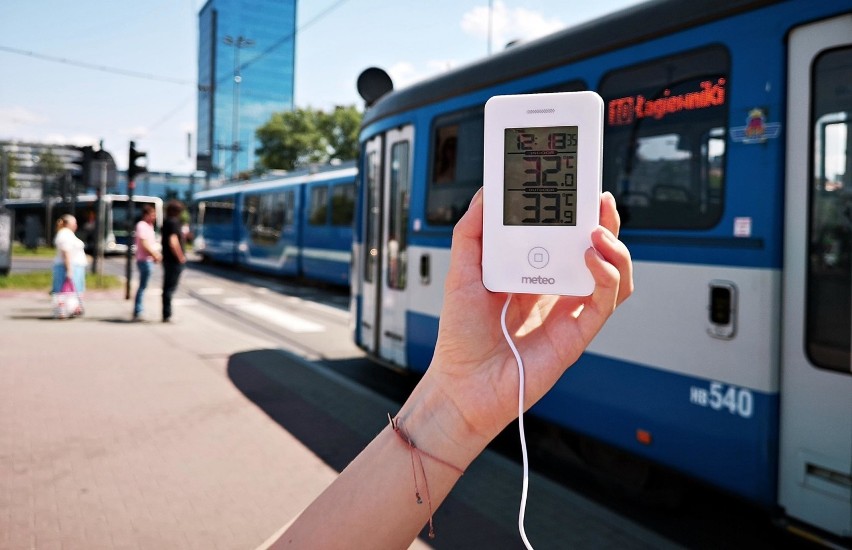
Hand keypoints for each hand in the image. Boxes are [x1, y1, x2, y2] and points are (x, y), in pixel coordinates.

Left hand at [404, 190, 632, 461]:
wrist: (462, 383)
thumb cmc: (460, 335)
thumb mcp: (460, 272)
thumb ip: (472, 232)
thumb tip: (488, 194)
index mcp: (531, 272)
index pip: (563, 236)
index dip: (574, 213)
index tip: (575, 187)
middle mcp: (554, 290)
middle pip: (595, 251)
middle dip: (603, 221)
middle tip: (598, 199)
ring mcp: (568, 312)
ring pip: (612, 275)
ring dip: (614, 248)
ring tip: (597, 230)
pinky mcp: (577, 334)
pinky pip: (606, 302)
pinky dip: (606, 277)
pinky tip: (590, 259)